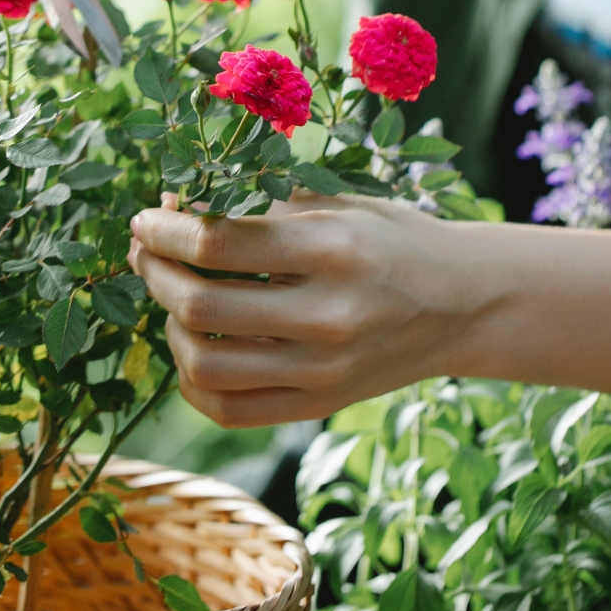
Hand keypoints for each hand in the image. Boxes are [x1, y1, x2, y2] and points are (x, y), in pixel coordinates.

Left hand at [129, 194, 474, 427]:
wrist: (463, 303)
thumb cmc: (392, 238)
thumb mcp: (338, 201)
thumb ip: (260, 202)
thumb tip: (177, 207)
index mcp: (332, 249)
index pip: (218, 243)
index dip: (166, 229)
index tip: (147, 218)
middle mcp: (327, 316)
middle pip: (200, 306)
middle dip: (155, 273)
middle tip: (147, 251)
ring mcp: (321, 370)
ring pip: (204, 364)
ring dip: (167, 325)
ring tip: (171, 297)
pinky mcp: (317, 406)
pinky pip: (226, 409)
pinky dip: (192, 378)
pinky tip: (194, 345)